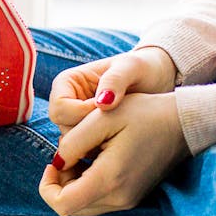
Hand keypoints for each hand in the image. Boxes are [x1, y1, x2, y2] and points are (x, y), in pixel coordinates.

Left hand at [39, 92, 188, 215]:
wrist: (186, 123)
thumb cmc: (145, 113)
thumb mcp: (102, 117)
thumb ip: (73, 142)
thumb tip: (57, 162)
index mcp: (110, 179)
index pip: (62, 205)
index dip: (47, 186)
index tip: (52, 163)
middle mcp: (120, 198)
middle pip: (71, 207)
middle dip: (59, 184)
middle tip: (66, 156)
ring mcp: (129, 200)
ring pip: (84, 205)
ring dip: (72, 185)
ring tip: (80, 155)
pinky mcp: (133, 196)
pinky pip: (99, 200)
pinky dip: (87, 185)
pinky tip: (93, 160)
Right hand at [47, 47, 177, 134]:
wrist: (155, 80)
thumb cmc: (141, 68)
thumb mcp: (131, 67)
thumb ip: (115, 80)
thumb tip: (101, 104)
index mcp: (66, 82)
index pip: (60, 107)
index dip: (81, 113)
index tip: (109, 108)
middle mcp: (65, 102)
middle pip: (63, 126)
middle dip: (88, 129)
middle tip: (117, 120)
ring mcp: (75, 119)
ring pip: (73, 141)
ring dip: (96, 139)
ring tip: (121, 126)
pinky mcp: (87, 133)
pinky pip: (86, 148)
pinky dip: (102, 146)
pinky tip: (121, 135)